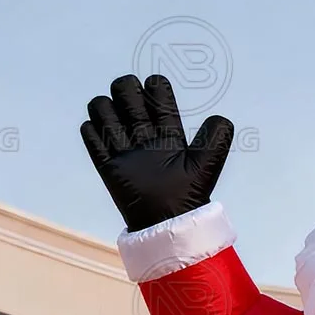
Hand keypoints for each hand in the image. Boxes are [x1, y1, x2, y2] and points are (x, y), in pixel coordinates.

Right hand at [81, 74, 233, 231]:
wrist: (166, 226)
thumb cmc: (187, 197)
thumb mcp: (205, 165)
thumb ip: (215, 141)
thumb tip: (222, 119)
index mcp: (168, 132)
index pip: (155, 93)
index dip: (154, 89)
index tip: (157, 102)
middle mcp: (145, 136)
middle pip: (125, 92)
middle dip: (125, 91)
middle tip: (134, 113)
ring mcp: (125, 150)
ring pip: (103, 109)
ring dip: (105, 109)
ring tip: (118, 129)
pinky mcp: (109, 166)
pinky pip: (91, 137)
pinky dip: (92, 131)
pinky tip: (104, 140)